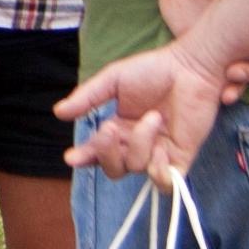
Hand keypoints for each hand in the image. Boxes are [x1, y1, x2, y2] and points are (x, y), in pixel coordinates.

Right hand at [55, 46, 227, 180]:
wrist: (190, 66)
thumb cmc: (154, 69)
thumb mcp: (114, 79)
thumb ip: (88, 97)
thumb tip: (58, 112)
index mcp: (119, 129)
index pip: (97, 152)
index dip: (85, 157)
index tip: (72, 157)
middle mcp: (137, 144)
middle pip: (114, 168)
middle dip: (107, 153)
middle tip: (109, 129)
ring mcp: (159, 152)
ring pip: (137, 168)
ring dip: (140, 144)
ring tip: (154, 117)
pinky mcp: (181, 156)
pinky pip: (166, 181)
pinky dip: (159, 172)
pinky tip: (160, 149)